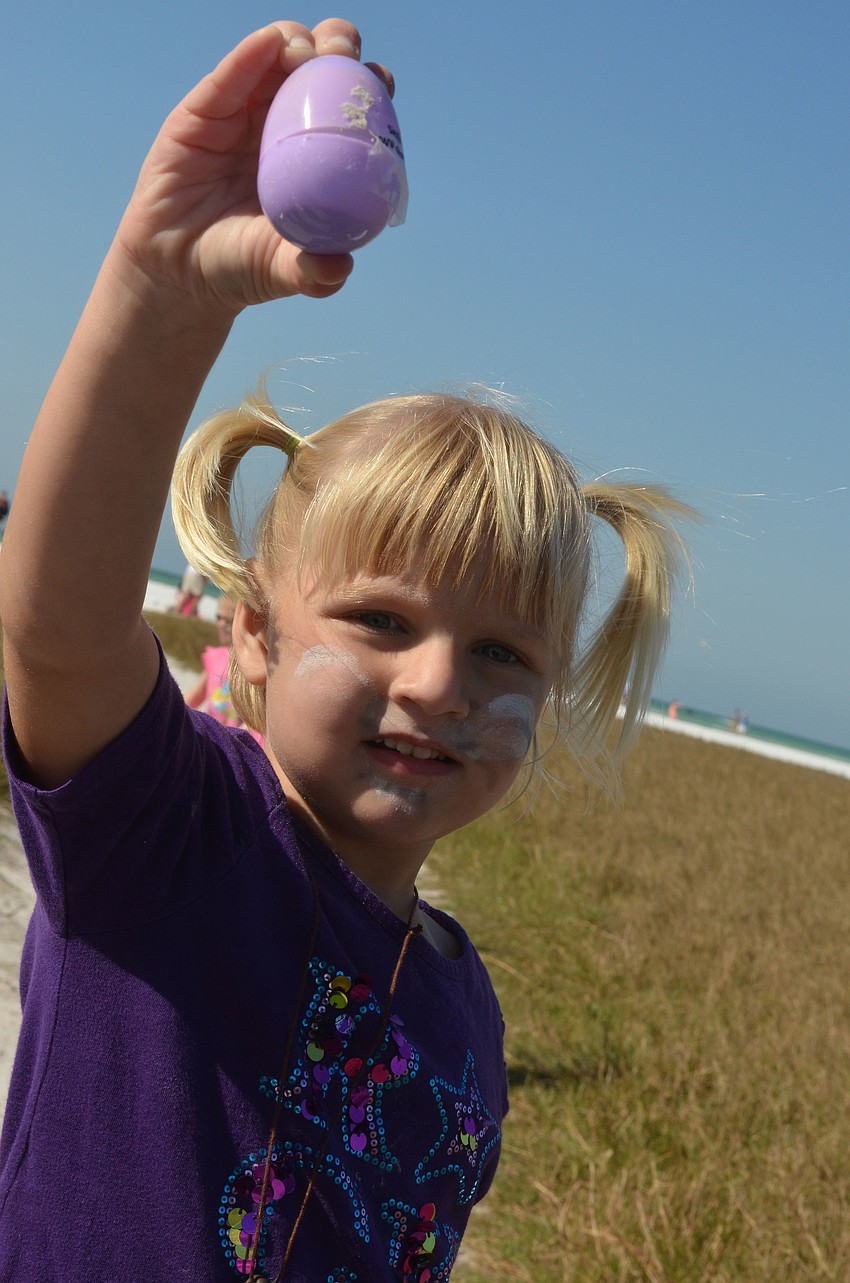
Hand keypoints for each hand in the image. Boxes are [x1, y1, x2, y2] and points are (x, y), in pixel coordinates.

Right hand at [113, 20, 392, 316]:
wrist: (179, 272)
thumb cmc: (240, 267)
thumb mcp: (283, 271)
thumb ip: (313, 273)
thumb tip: (339, 267)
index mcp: (315, 157)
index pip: (351, 110)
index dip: (370, 89)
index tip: (381, 85)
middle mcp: (284, 127)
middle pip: (320, 69)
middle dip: (340, 49)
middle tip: (343, 58)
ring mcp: (244, 114)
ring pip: (276, 57)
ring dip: (300, 42)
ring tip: (308, 54)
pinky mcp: (204, 111)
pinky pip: (230, 75)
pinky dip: (252, 53)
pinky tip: (271, 43)